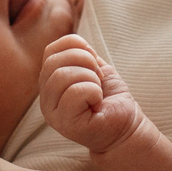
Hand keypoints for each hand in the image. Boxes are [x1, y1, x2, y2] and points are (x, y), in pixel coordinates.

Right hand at [39, 35, 145, 155]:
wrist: (126, 127)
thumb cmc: (110, 98)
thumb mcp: (94, 69)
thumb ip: (81, 54)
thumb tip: (76, 43)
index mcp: (49, 82)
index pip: (51, 50)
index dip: (77, 48)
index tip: (94, 63)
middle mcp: (45, 98)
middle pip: (54, 61)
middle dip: (86, 62)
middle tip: (99, 79)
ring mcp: (52, 113)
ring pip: (63, 76)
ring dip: (90, 79)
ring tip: (97, 93)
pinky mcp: (65, 124)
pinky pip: (75, 92)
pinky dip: (93, 92)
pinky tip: (97, 104)